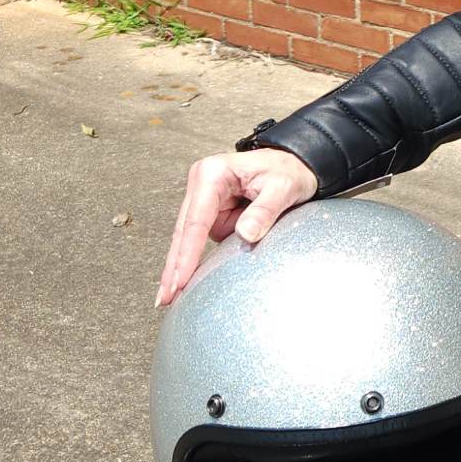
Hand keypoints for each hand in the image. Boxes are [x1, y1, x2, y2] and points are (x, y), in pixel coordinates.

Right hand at [155, 147, 318, 307]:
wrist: (294, 164)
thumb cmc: (287, 170)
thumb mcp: (282, 189)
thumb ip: (264, 212)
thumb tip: (245, 234)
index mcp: (213, 174)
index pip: (196, 220)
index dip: (187, 253)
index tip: (180, 279)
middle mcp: (202, 185)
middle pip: (183, 231)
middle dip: (174, 265)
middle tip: (165, 297)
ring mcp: (204, 199)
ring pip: (187, 238)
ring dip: (181, 265)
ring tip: (171, 296)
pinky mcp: (211, 212)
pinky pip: (200, 239)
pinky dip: (193, 259)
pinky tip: (185, 279)